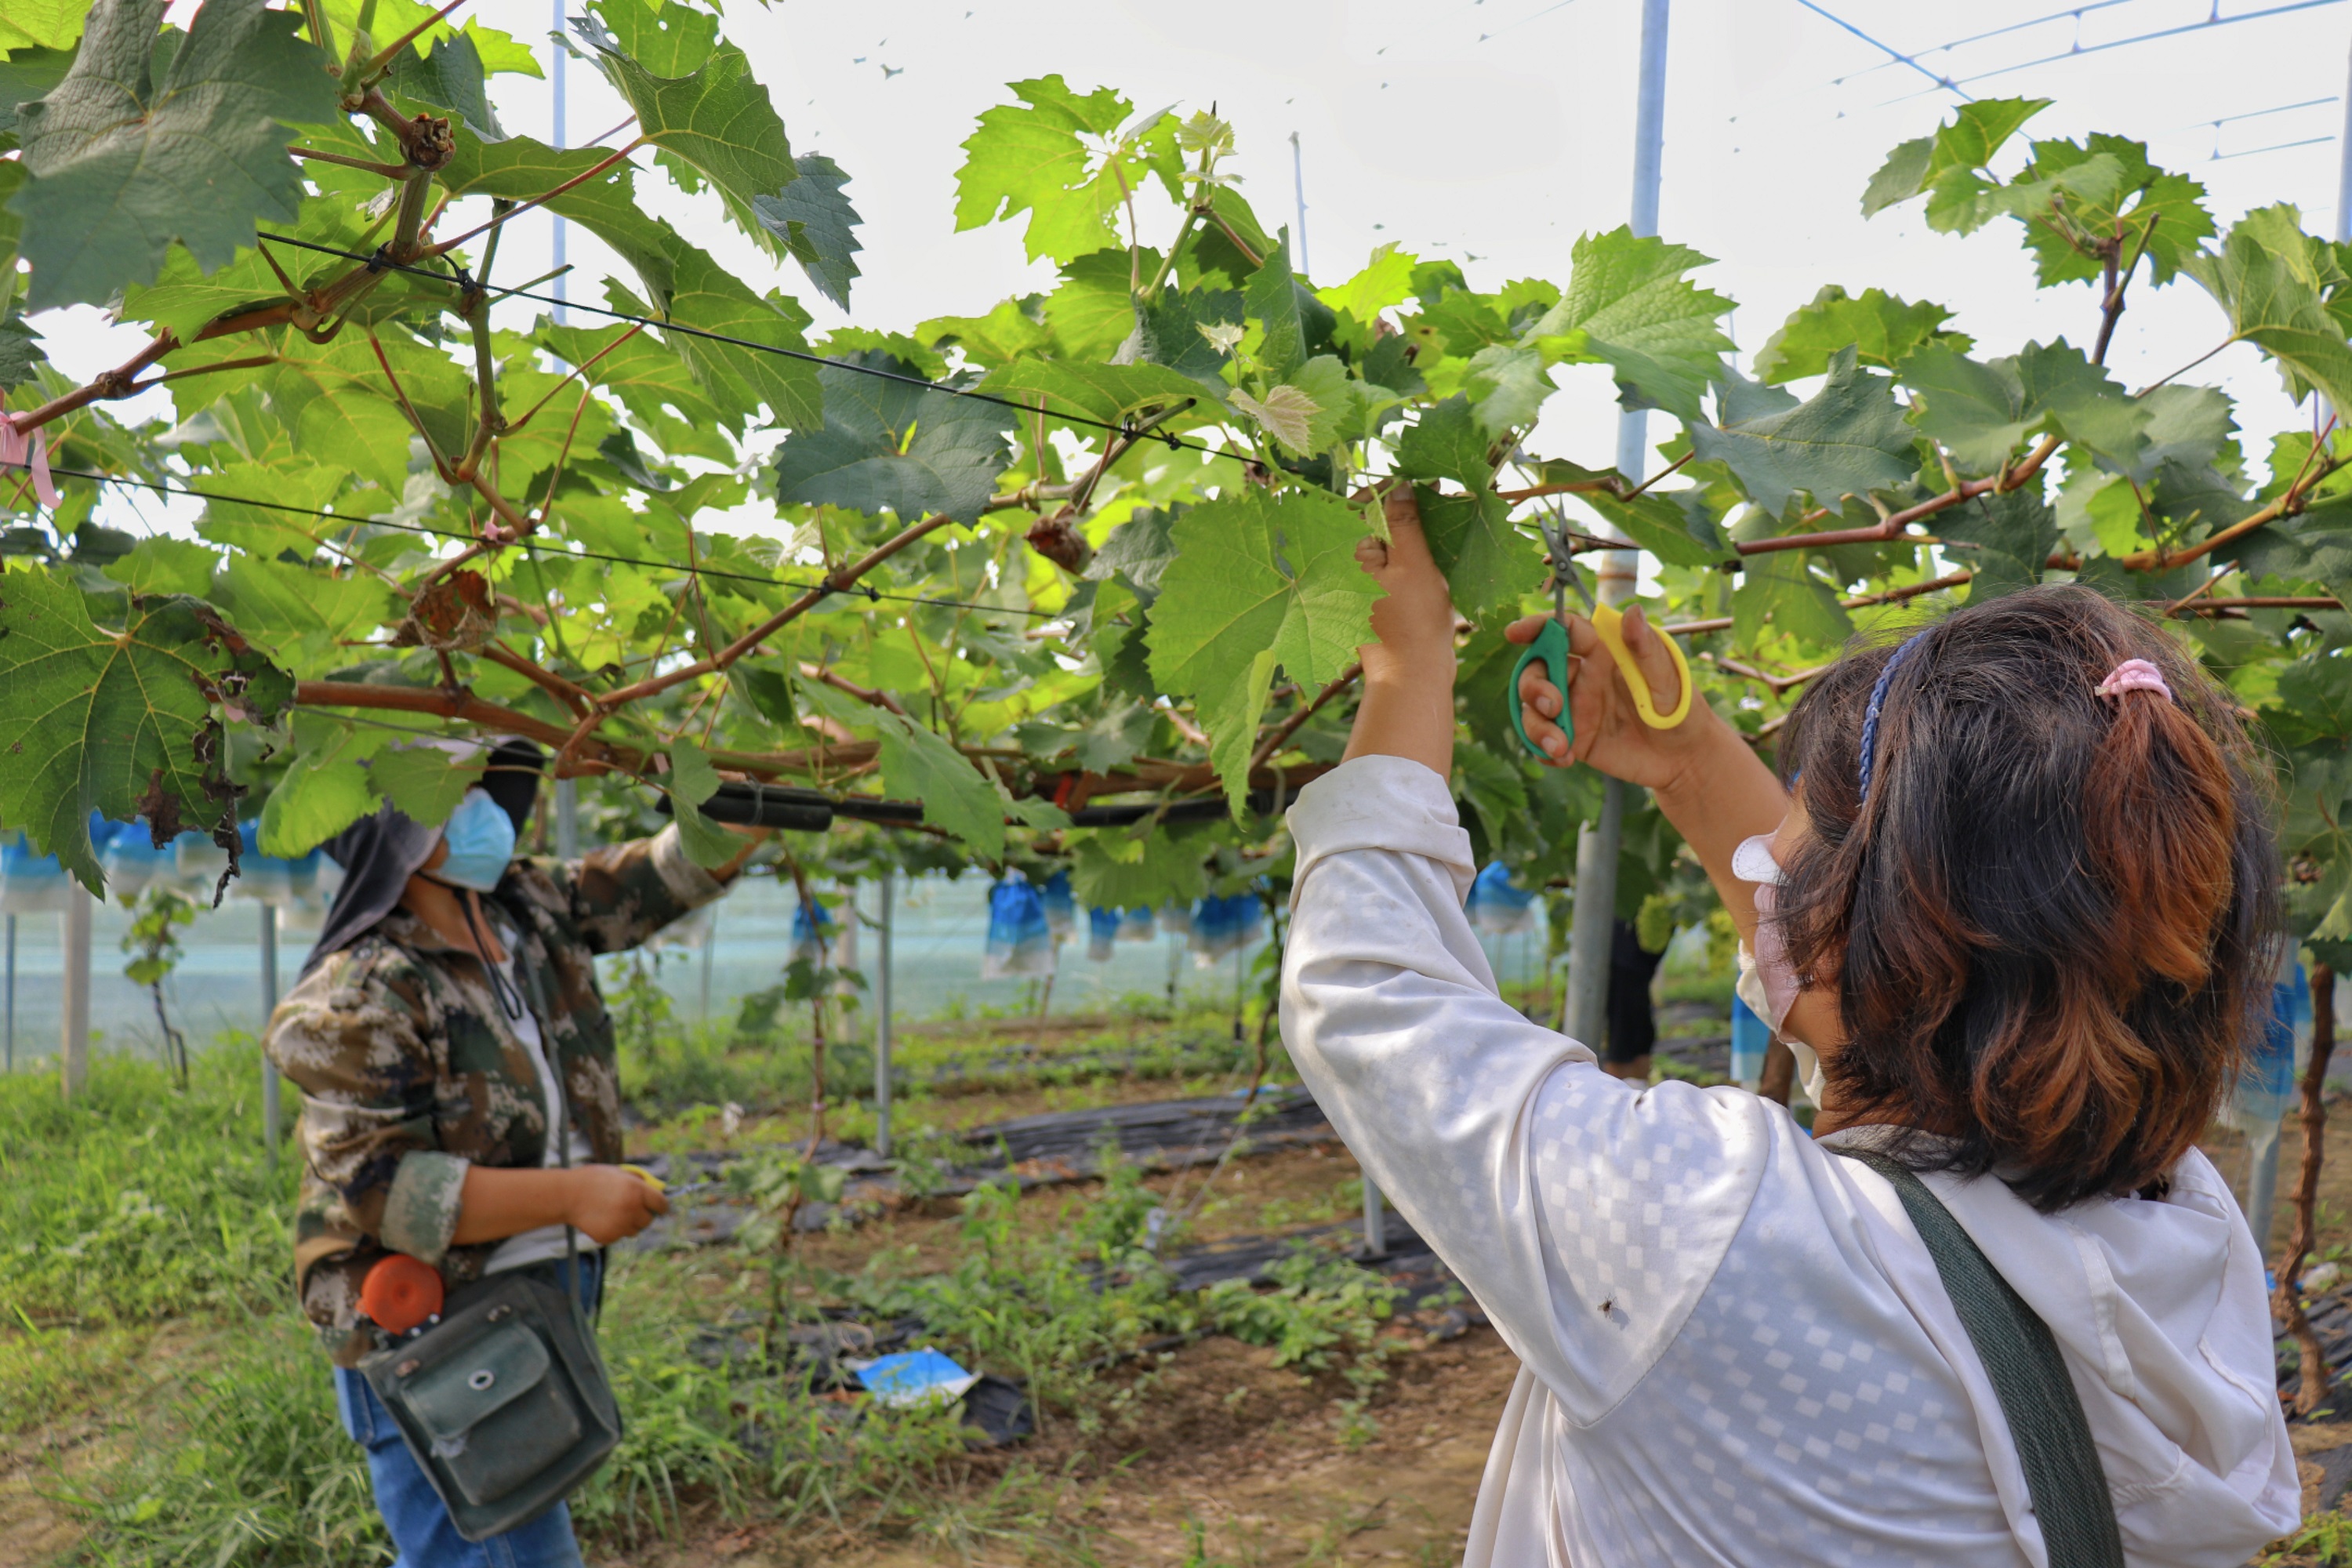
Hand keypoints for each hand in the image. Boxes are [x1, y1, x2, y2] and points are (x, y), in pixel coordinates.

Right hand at [563, 1164, 669, 1244]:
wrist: (567, 1195)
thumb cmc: (593, 1180)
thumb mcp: (618, 1172)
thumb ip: (638, 1181)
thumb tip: (655, 1188)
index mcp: (637, 1190)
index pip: (662, 1204)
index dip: (661, 1205)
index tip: (659, 1207)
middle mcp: (632, 1209)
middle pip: (649, 1220)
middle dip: (643, 1215)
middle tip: (631, 1209)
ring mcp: (620, 1225)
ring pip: (634, 1230)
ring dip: (628, 1224)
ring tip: (611, 1212)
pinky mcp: (609, 1237)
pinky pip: (618, 1236)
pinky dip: (613, 1230)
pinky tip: (601, 1219)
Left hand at [1355, 485, 1455, 683]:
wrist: (1413, 675)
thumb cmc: (1412, 621)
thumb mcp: (1413, 564)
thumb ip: (1404, 523)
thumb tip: (1400, 486)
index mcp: (1346, 555)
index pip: (1361, 507)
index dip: (1392, 491)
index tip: (1420, 480)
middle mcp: (1345, 567)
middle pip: (1374, 524)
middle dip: (1405, 511)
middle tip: (1437, 497)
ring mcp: (1360, 584)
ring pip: (1386, 545)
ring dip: (1412, 532)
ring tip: (1441, 520)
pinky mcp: (1376, 598)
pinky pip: (1392, 566)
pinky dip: (1411, 555)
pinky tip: (1435, 550)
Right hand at [1508, 606, 1717, 792]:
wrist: (1685, 759)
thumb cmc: (1682, 709)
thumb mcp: (1669, 678)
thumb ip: (1646, 648)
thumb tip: (1632, 611)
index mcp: (1604, 653)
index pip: (1563, 631)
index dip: (1536, 627)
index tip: (1515, 634)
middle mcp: (1583, 677)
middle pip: (1537, 669)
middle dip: (1533, 686)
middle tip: (1552, 706)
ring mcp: (1576, 709)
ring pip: (1534, 708)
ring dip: (1536, 726)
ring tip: (1560, 747)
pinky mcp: (1574, 739)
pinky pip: (1542, 739)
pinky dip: (1542, 749)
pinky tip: (1562, 759)